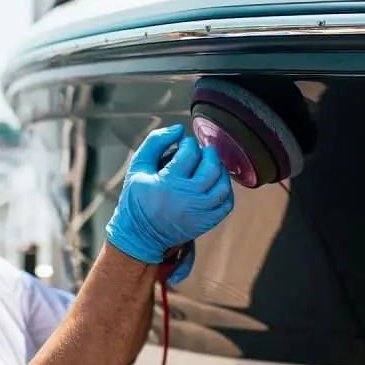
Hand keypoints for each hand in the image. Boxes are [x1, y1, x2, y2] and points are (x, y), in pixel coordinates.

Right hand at [105, 124, 233, 265]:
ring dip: (219, 169)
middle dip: (207, 153)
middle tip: (199, 152)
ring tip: (209, 166)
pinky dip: (225, 190)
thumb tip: (179, 129)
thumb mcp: (137, 167)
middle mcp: (187, 197)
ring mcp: (200, 212)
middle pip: (211, 166)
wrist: (139, 235)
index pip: (190, 152)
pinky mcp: (207, 222)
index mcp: (168, 182)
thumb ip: (155, 142)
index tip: (182, 146)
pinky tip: (214, 184)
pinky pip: (227, 203)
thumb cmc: (137, 198)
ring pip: (223, 184)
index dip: (187, 143)